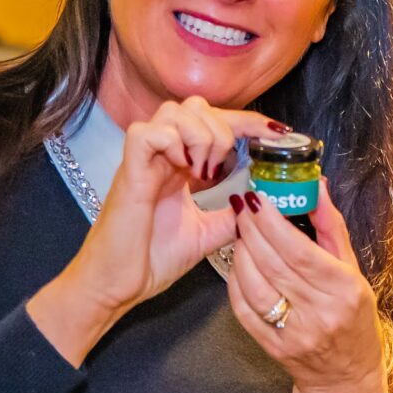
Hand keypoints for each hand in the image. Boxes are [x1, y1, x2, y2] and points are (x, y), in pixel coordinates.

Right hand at [31, 98, 280, 364]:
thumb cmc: (150, 260)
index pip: (216, 122)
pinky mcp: (128, 172)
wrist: (116, 286)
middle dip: (223, 127)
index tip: (276, 132)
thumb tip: (262, 203)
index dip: (248, 121)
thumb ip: (232, 215)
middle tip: (222, 168)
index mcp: (180, 165)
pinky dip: (171, 142)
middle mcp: (162, 156)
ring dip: (200, 135)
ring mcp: (143, 161)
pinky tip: (182, 169)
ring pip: (174, 111)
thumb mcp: (206, 234)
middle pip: (195, 106)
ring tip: (203, 171)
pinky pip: (146, 133)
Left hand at [226, 187, 388, 392]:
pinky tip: (239, 262)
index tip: (258, 198)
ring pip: (252, 284)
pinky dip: (235, 280)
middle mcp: (319, 312)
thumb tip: (315, 186)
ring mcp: (293, 332)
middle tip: (243, 206)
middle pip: (272, 263)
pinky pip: (242, 308)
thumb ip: (331, 228)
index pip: (300, 250)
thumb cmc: (353, 318)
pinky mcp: (271, 346)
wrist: (344, 376)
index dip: (272, 222)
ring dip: (240, 252)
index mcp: (344, 289)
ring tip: (241, 231)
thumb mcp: (354, 271)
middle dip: (251, 229)